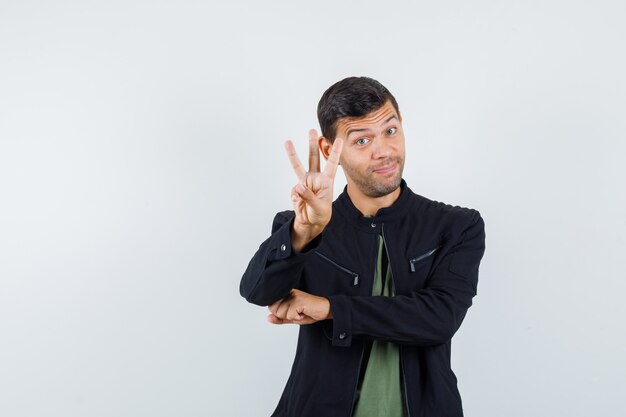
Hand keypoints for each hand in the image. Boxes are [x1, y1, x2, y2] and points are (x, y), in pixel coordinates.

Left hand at [267, 289, 332, 324]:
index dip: (281, 313)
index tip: (293, 311)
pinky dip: (298, 318)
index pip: (271, 306)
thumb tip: (268, 318)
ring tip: (301, 312)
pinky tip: (304, 312)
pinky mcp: (298, 300)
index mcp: (285, 294)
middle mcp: (288, 292)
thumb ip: (280, 318)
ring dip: (292, 317)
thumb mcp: (292, 317)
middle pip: (274, 310)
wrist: (325, 309)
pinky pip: (290, 315)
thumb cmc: (310, 312)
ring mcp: (293, 295)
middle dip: (285, 316)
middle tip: (297, 312)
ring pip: (281, 313)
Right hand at [285, 130, 342, 250]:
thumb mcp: (318, 207)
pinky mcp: (297, 188)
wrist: (310, 222)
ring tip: (287, 142)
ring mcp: (305, 182)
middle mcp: (316, 178)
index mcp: (326, 181)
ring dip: (293, 154)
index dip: (336, 152)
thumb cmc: (320, 214)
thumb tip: (298, 186)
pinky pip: (294, 190)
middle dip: (313, 144)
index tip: (340, 140)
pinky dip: (295, 197)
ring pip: (299, 166)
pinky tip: (299, 204)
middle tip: (312, 130)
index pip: (333, 164)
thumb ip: (308, 196)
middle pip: (314, 158)